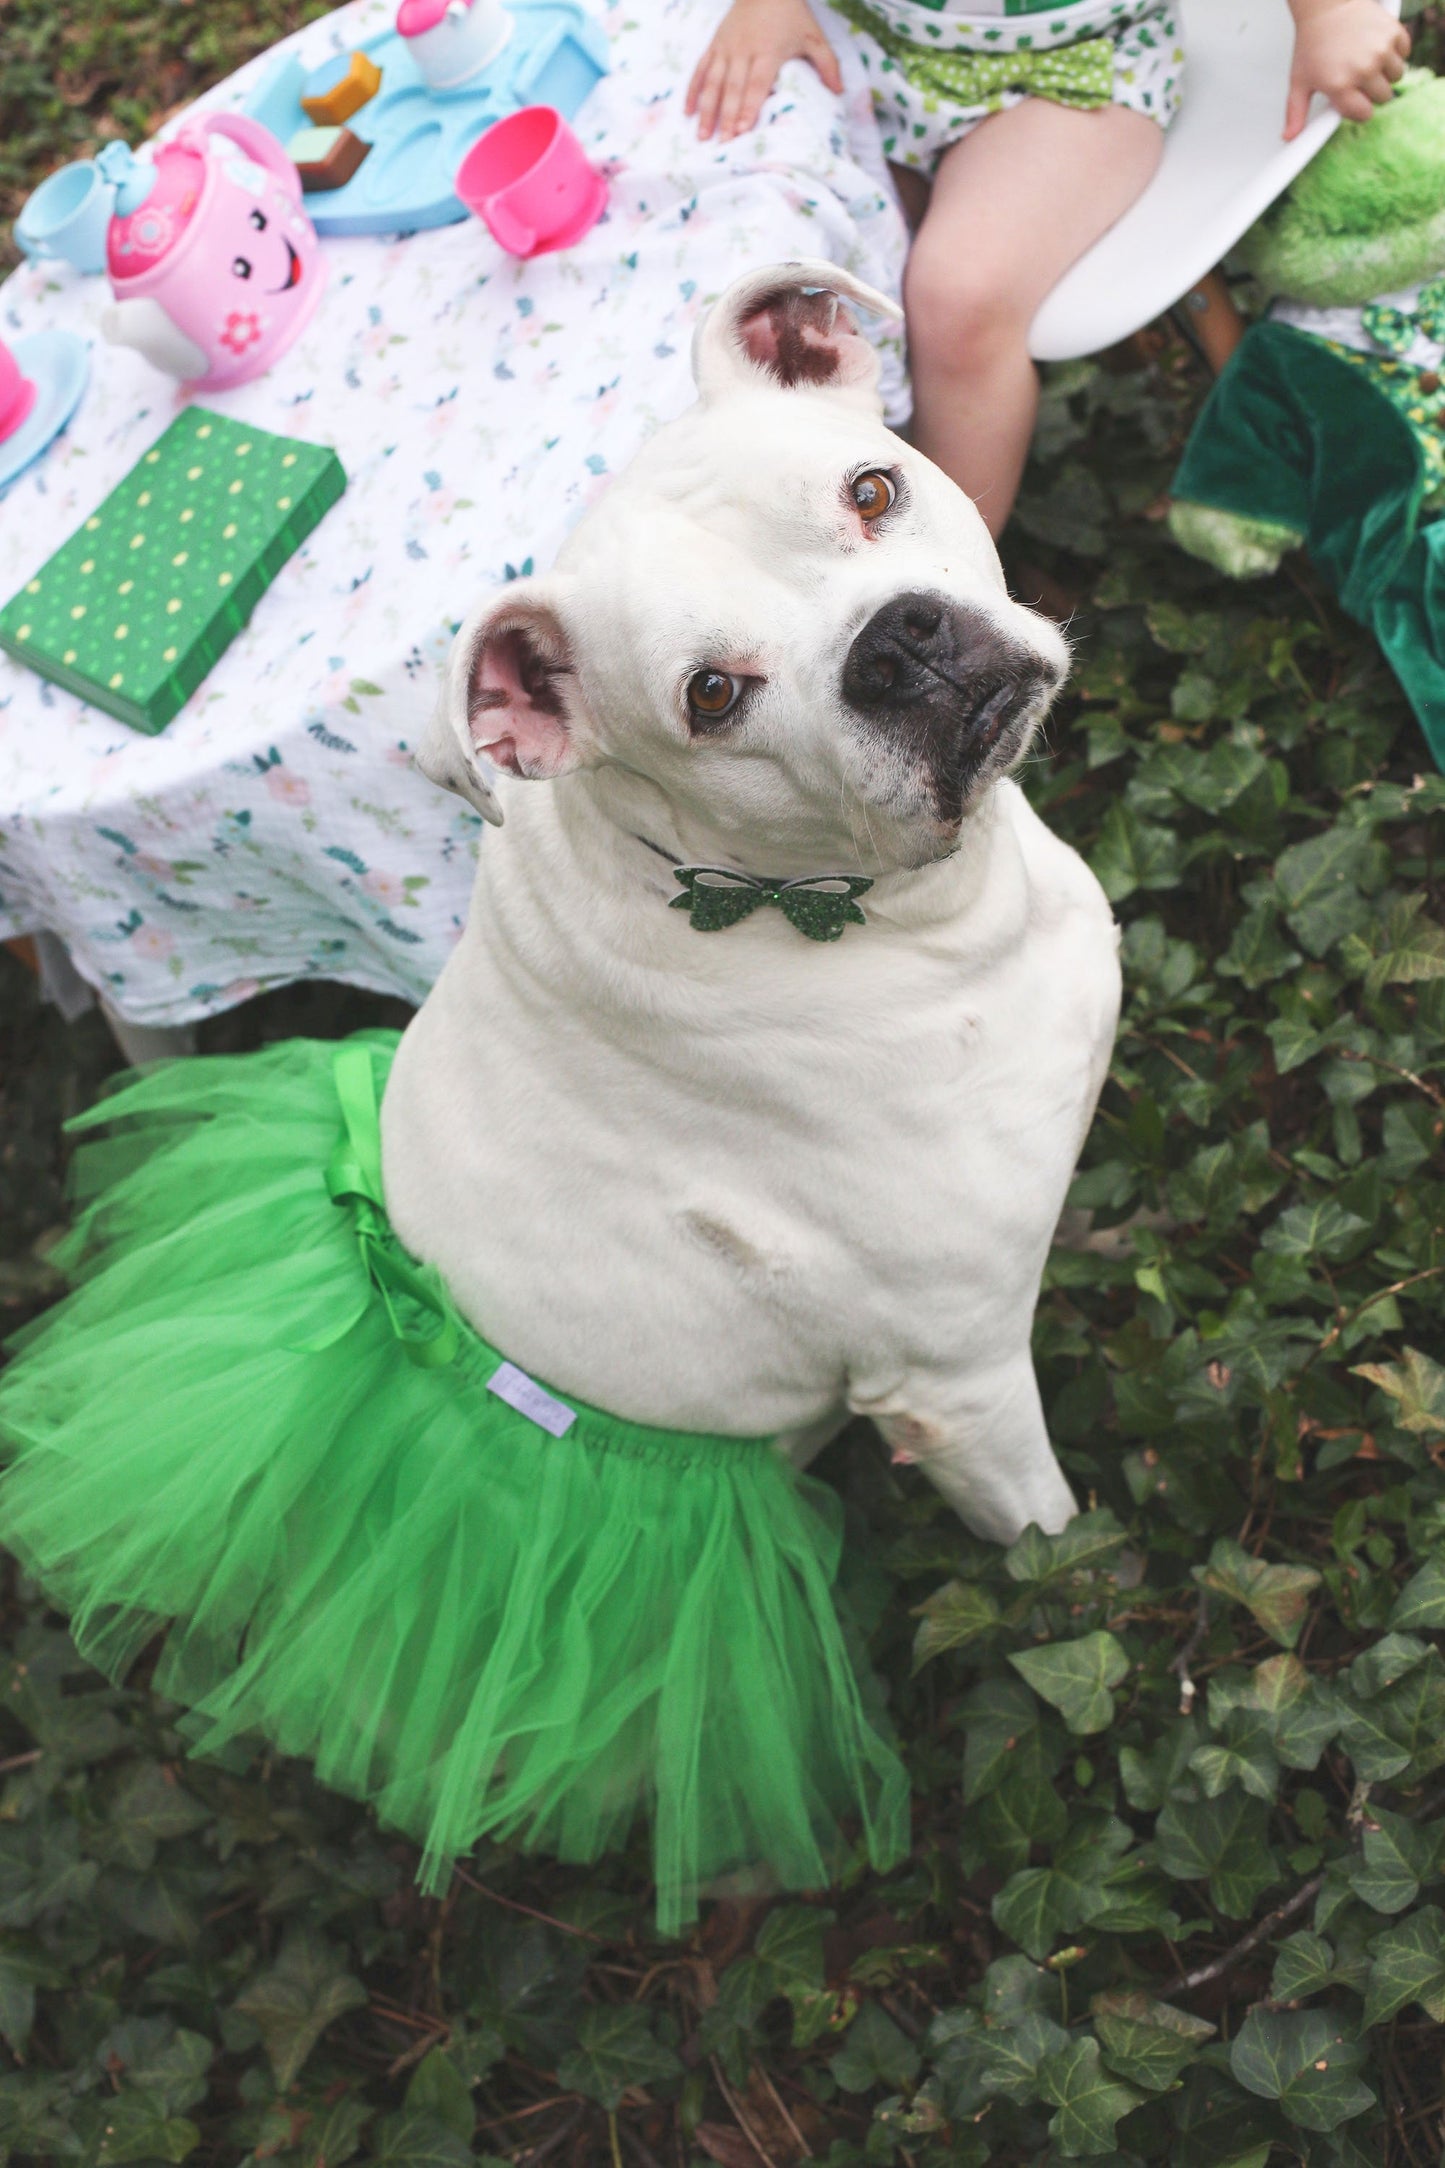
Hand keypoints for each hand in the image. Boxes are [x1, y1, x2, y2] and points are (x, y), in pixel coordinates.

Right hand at [686, 0, 843, 142]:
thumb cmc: (791, 13)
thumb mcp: (814, 36)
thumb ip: (827, 64)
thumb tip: (839, 91)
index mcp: (767, 51)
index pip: (756, 84)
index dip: (748, 107)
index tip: (742, 130)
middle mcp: (743, 51)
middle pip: (732, 88)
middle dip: (726, 116)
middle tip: (723, 143)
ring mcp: (726, 48)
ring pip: (713, 82)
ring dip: (707, 110)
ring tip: (702, 135)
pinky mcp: (715, 45)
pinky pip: (701, 70)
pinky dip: (693, 91)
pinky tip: (687, 112)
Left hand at [1284, 0, 1410, 139]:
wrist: (1326, 4)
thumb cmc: (1313, 42)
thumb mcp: (1299, 80)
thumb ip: (1296, 112)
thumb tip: (1289, 137)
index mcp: (1339, 85)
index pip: (1363, 114)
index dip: (1359, 107)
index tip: (1353, 98)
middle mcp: (1362, 69)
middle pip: (1383, 97)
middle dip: (1372, 90)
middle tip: (1358, 75)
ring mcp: (1380, 50)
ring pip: (1396, 76)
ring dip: (1386, 72)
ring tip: (1368, 60)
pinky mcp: (1393, 32)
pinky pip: (1405, 53)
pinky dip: (1395, 51)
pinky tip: (1377, 45)